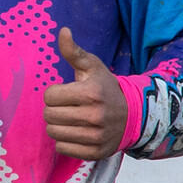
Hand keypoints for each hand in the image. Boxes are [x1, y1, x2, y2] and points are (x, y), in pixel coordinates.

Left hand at [44, 27, 126, 160]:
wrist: (134, 114)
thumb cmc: (106, 88)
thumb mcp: (92, 67)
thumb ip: (74, 51)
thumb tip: (63, 31)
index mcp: (91, 93)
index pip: (49, 96)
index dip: (54, 94)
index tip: (67, 93)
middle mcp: (95, 116)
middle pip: (49, 115)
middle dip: (55, 109)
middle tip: (69, 107)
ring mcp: (97, 136)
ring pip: (53, 133)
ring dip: (58, 126)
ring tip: (72, 119)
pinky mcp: (96, 152)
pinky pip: (62, 149)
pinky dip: (65, 142)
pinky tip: (77, 132)